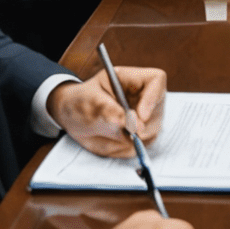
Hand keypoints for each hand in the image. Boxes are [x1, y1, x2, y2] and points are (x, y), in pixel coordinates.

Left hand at [48, 65, 166, 157]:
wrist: (71, 116)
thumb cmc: (79, 101)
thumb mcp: (88, 102)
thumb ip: (110, 112)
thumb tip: (134, 126)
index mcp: (132, 79)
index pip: (156, 81)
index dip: (153, 98)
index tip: (141, 117)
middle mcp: (143, 96)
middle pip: (158, 110)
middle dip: (143, 127)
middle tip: (125, 135)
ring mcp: (144, 115)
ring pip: (151, 132)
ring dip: (130, 140)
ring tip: (106, 134)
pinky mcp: (139, 133)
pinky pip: (138, 146)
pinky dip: (122, 149)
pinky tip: (108, 141)